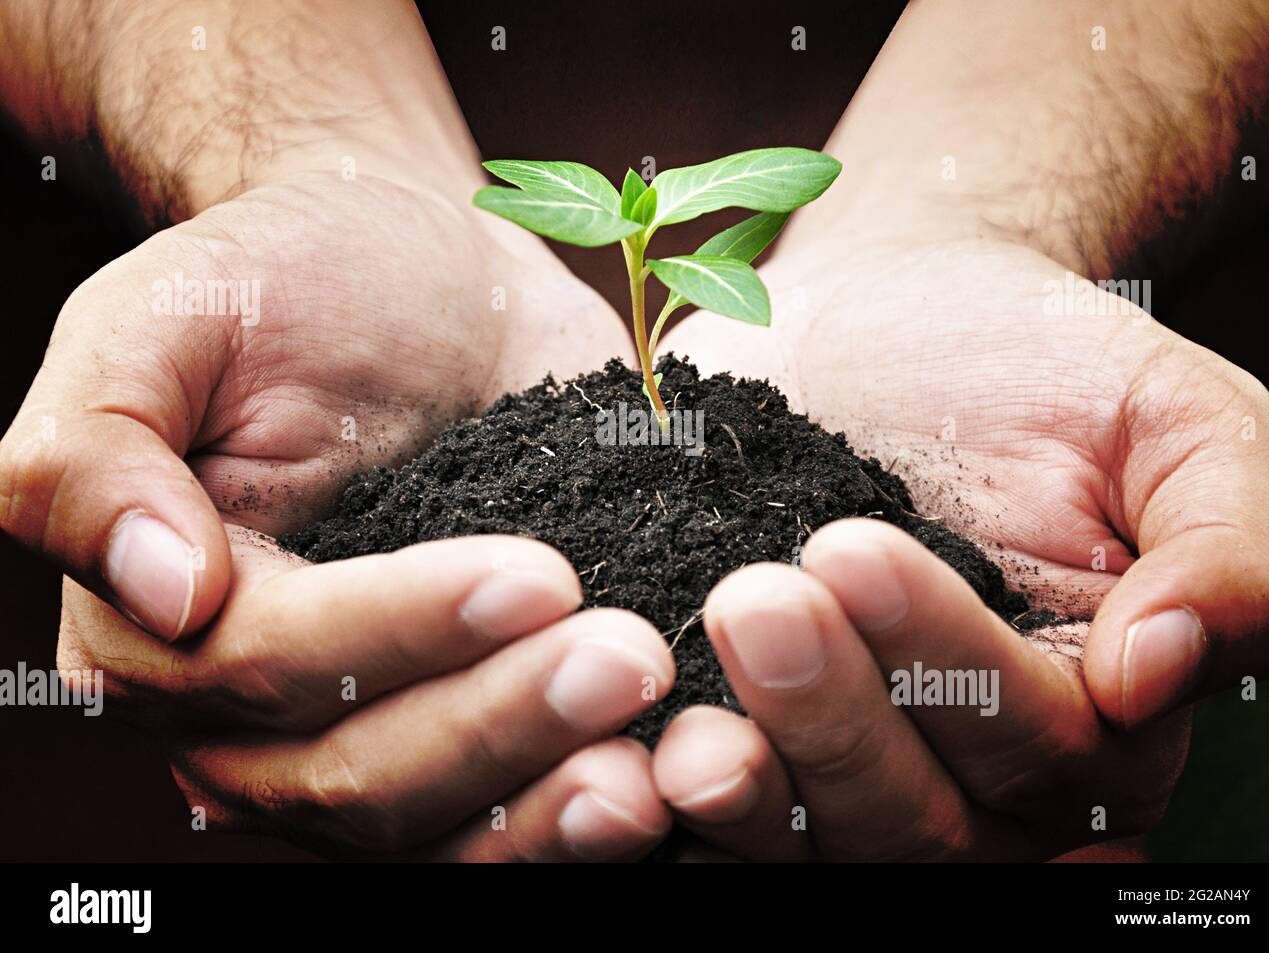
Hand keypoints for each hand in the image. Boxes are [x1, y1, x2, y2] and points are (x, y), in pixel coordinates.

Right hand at [1, 0, 663, 860]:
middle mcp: (264, 711)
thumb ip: (98, 453)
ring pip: (443, 827)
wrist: (422, 274)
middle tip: (631, 660)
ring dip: (552, 810)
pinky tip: (686, 782)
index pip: (272, 670)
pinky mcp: (483, 712)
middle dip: (500, 728)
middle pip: (361, 778)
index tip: (537, 575)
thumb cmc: (288, 280)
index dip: (397, 636)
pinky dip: (591, 814)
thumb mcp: (161, 322)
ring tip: (669, 768)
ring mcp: (383, 723)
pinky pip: (520, 805)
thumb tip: (161, 590)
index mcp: (170, 624)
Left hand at [650, 233, 1268, 859]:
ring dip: (748, 797)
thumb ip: (1227, 546)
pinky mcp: (746, 732)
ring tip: (678, 726)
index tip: (851, 547)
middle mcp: (970, 773)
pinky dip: (661, 805)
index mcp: (1090, 717)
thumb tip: (1162, 670)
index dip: (949, 666)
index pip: (1037, 746)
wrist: (892, 313)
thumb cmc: (1040, 360)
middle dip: (832, 720)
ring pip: (814, 845)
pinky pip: (714, 815)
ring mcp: (850, 762)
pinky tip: (613, 755)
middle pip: (916, 821)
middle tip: (751, 599)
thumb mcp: (1179, 421)